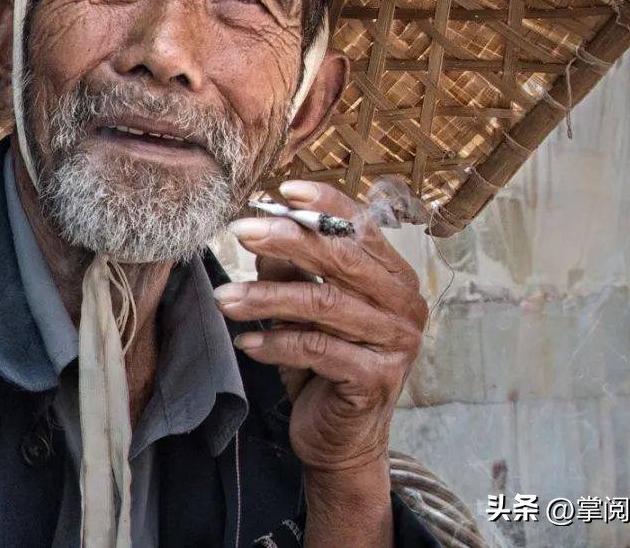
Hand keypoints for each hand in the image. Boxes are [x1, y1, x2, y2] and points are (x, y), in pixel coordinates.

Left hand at [215, 180, 426, 471]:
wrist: (340, 440)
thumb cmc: (322, 364)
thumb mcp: (301, 309)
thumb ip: (289, 268)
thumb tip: (262, 225)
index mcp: (393, 276)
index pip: (362, 227)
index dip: (324, 204)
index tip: (283, 189)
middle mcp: (404, 304)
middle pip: (342, 259)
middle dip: (287, 240)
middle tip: (241, 231)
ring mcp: (397, 341)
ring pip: (324, 304)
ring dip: (266, 298)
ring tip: (224, 298)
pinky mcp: (378, 378)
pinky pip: (319, 348)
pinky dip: (276, 342)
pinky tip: (246, 341)